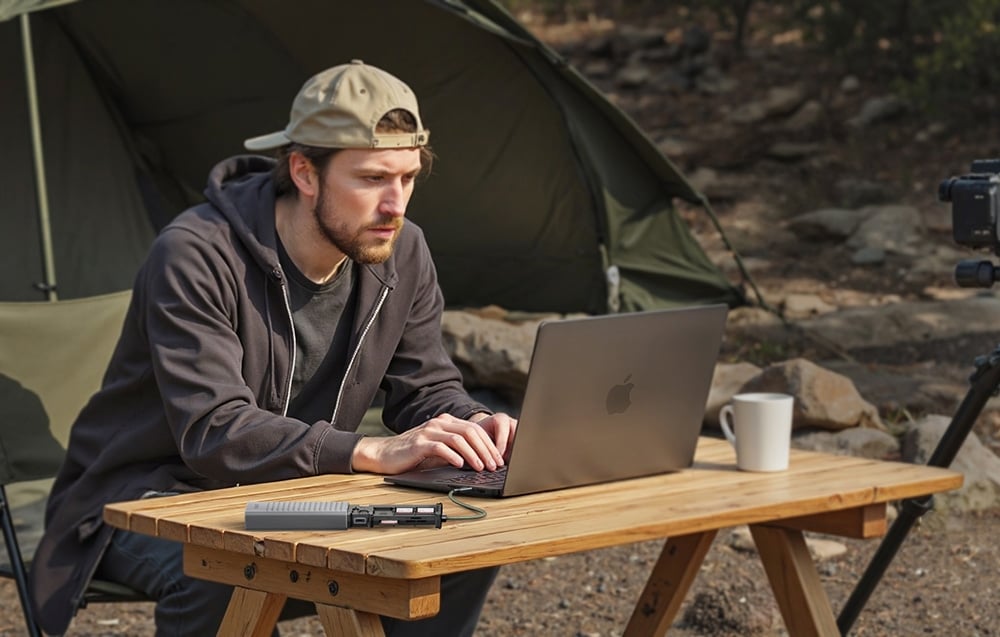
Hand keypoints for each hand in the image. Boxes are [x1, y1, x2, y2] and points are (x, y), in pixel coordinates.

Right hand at [351, 412, 516, 474]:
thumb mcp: (438, 450)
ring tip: (481, 468)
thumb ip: (455, 450)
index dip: (489, 445)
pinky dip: (454, 456)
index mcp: (446, 422)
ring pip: (459, 439)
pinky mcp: (419, 443)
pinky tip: (461, 465)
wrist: (384, 454)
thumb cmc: (412, 455)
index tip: (498, 460)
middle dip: (486, 450)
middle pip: (470, 432)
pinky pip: (441, 447)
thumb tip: (480, 462)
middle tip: (494, 465)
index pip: (474, 429)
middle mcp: (439, 423)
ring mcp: (429, 431)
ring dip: (474, 454)